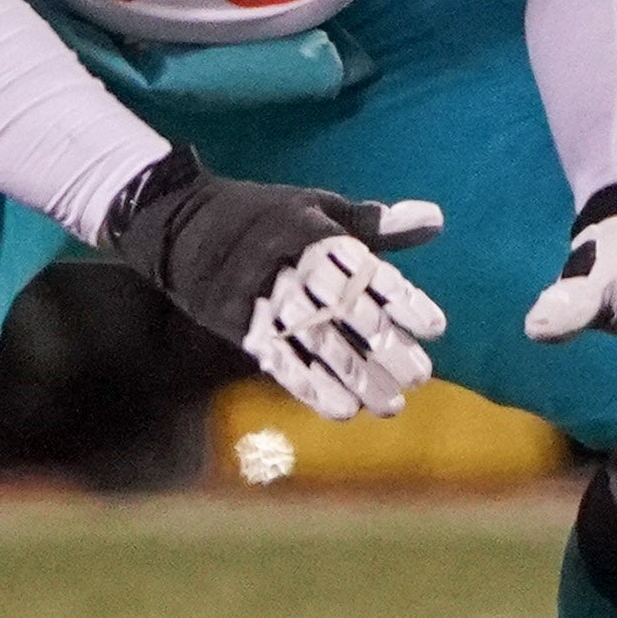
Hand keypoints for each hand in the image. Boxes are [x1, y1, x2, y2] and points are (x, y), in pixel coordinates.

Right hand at [101, 147, 445, 422]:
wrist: (179, 221)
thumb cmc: (264, 214)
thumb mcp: (316, 206)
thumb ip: (375, 223)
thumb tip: (437, 220)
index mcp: (315, 236)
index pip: (367, 272)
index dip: (403, 302)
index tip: (436, 328)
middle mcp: (290, 268)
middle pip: (344, 313)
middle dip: (383, 347)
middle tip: (420, 376)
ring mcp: (261, 299)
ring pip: (315, 343)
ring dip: (354, 378)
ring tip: (391, 405)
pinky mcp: (238, 325)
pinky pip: (277, 360)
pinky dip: (310, 388)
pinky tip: (342, 410)